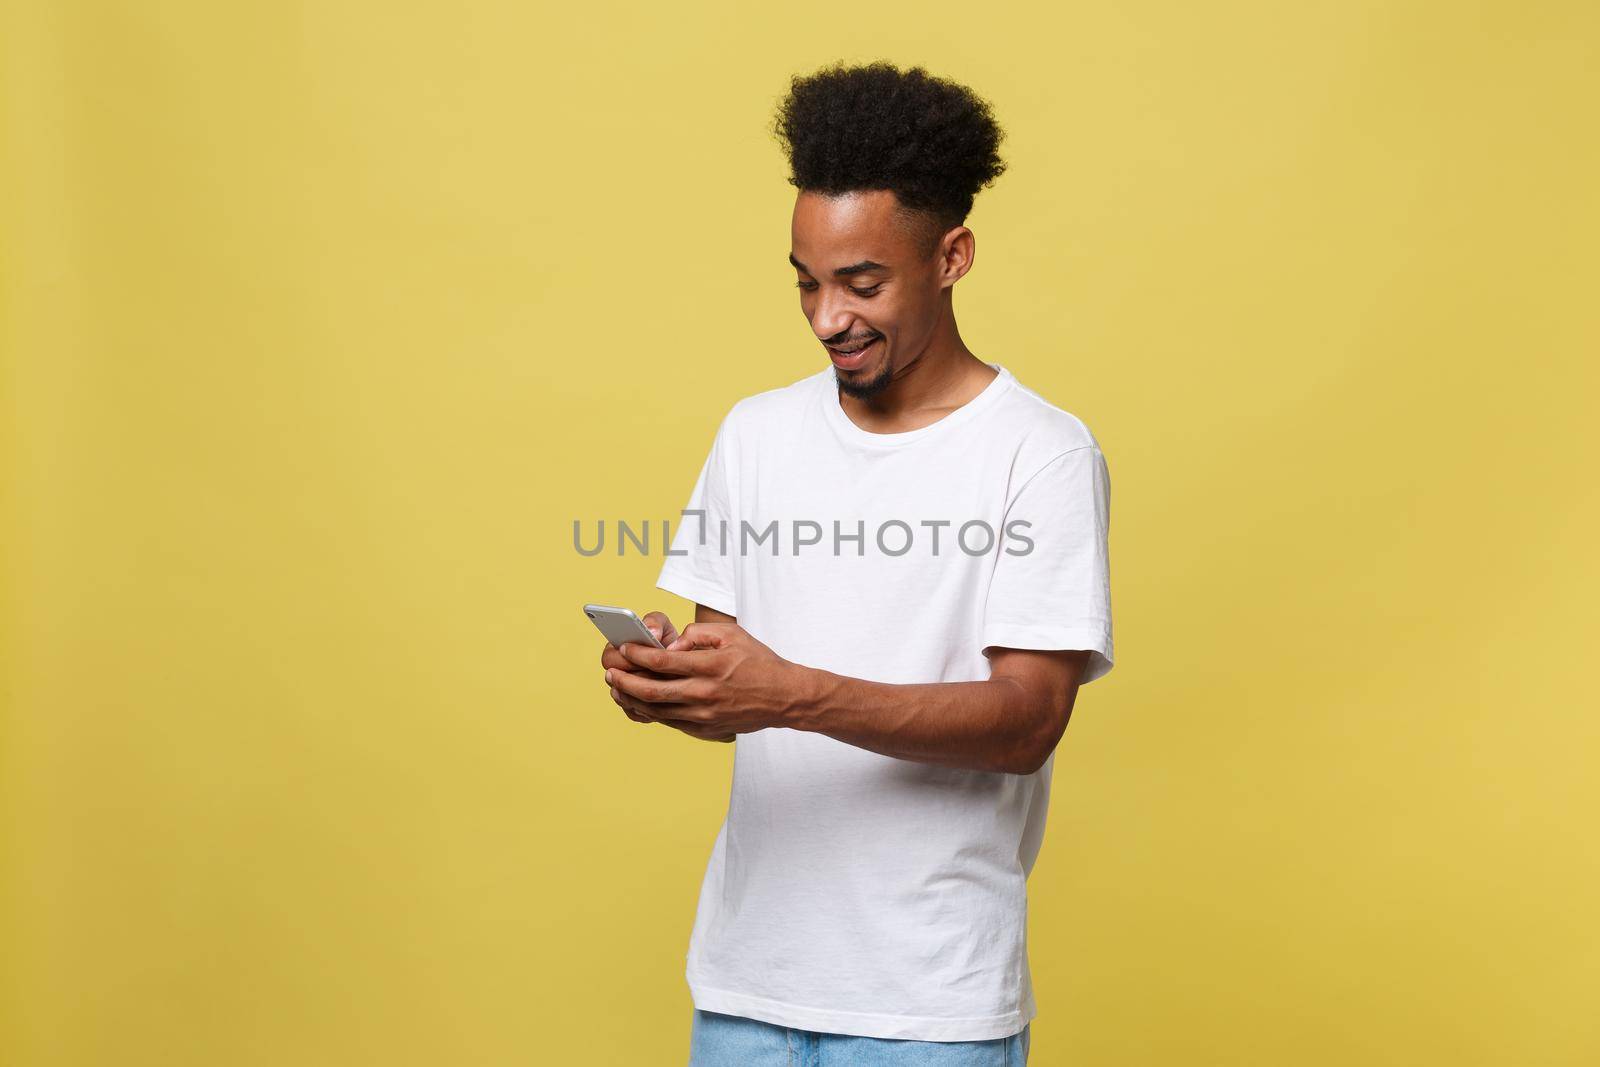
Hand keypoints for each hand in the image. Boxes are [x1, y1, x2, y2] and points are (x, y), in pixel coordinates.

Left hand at [607, 623, 802, 738]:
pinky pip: (670, 722)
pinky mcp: (706, 729)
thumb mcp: (733, 635)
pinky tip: (640, 703)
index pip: (664, 660)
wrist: (784, 697)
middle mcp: (706, 693)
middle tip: (610, 673)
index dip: (639, 655)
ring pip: (657, 711)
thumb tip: (674, 643)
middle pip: (653, 690)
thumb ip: (699, 633)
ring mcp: (705, 715)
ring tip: (617, 690)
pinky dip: (650, 713)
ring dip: (632, 700)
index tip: (624, 648)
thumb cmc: (758, 662)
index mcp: (711, 666)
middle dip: (625, 682)